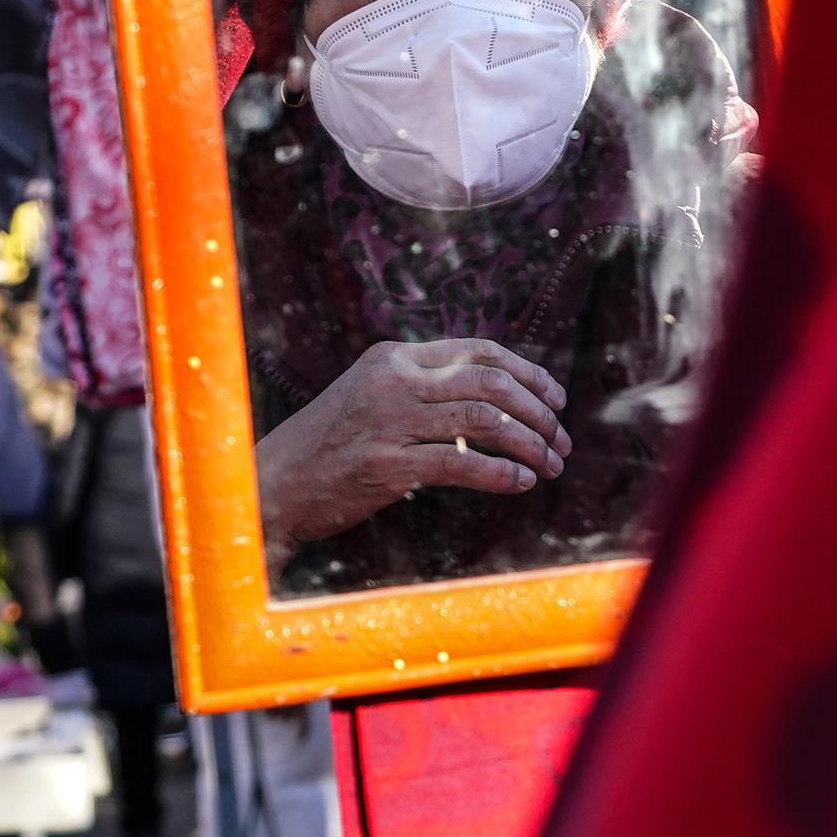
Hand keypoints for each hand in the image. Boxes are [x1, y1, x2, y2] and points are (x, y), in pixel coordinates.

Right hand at [255, 338, 571, 547]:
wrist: (274, 484)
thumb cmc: (328, 447)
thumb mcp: (371, 398)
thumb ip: (422, 390)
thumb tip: (493, 400)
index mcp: (394, 358)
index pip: (479, 351)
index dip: (528, 373)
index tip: (556, 399)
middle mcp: (394, 381)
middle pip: (491, 382)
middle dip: (539, 411)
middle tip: (561, 440)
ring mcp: (389, 422)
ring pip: (485, 420)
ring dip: (530, 445)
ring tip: (551, 465)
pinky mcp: (386, 465)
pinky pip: (462, 463)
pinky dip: (502, 473)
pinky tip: (522, 484)